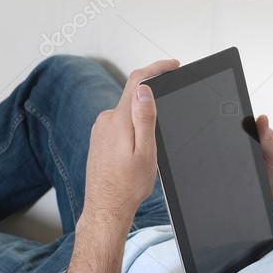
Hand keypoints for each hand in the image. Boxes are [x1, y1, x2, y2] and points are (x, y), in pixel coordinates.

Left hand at [82, 59, 179, 226]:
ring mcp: (100, 129)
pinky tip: (135, 155)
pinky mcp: (98, 138)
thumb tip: (145, 90)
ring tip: (149, 153)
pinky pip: (119, 125)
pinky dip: (132, 132)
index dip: (158, 68)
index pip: (138, 82)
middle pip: (134, 97)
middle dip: (153, 104)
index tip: (173, 65)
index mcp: (119, 121)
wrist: (105, 207)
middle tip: (166, 127)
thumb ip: (144, 119)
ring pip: (127, 114)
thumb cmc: (127, 187)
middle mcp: (106, 120)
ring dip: (142, 123)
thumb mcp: (145, 153)